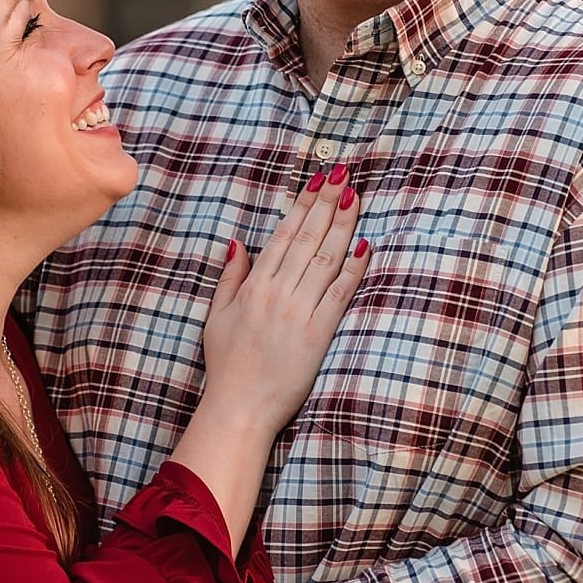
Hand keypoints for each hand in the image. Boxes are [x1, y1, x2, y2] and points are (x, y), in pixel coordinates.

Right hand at [199, 168, 371, 437]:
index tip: (318, 182)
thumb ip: (230, 278)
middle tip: (343, 175)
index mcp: (255, 286)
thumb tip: (239, 243)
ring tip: (355, 198)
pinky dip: (354, 269)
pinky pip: (340, 294)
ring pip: (327, 259)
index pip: (284, 235)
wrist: (239, 408)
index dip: (303, 205)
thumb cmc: (227, 366)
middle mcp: (279, 293)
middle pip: (309, 239)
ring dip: (343, 226)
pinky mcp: (319, 334)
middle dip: (327, 204)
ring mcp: (300, 312)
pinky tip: (365, 246)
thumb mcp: (217, 317)